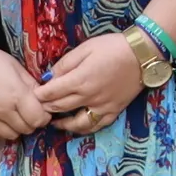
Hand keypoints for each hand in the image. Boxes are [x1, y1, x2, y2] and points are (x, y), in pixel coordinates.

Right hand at [0, 43, 49, 142]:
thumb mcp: (16, 67)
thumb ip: (32, 86)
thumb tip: (43, 99)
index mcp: (17, 95)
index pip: (38, 118)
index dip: (44, 116)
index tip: (42, 110)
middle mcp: (4, 111)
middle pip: (27, 129)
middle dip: (32, 121)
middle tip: (29, 111)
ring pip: (12, 135)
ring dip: (17, 128)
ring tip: (15, 116)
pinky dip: (1, 131)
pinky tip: (1, 120)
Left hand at [32, 30, 147, 136]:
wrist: (142, 55)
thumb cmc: (112, 47)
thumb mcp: (85, 48)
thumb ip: (65, 64)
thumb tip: (49, 76)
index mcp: (79, 80)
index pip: (51, 93)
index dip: (39, 94)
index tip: (33, 94)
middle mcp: (88, 97)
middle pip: (60, 107)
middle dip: (46, 107)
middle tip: (38, 106)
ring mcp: (102, 107)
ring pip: (76, 122)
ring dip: (61, 123)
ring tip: (53, 121)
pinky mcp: (114, 111)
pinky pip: (96, 125)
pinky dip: (83, 128)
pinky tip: (76, 126)